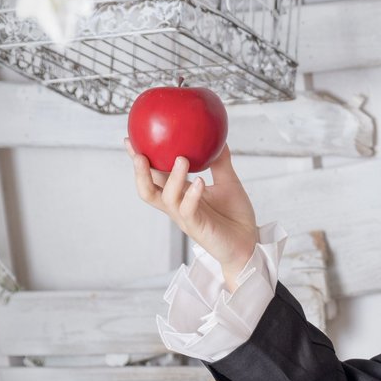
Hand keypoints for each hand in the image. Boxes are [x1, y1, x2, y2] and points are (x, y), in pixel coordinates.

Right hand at [126, 138, 258, 281]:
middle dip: (140, 172)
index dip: (141, 159)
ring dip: (172, 177)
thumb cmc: (235, 215)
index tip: (131, 138)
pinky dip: (192, 195)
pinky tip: (199, 181)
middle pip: (148, 190)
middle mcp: (178, 206)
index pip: (155, 175)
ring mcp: (185, 218)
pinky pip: (188, 210)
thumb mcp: (228, 182)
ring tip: (181, 159)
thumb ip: (220, 162)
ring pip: (166, 199)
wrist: (248, 242)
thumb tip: (217, 138)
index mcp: (181, 194)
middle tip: (139, 153)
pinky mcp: (197, 228)